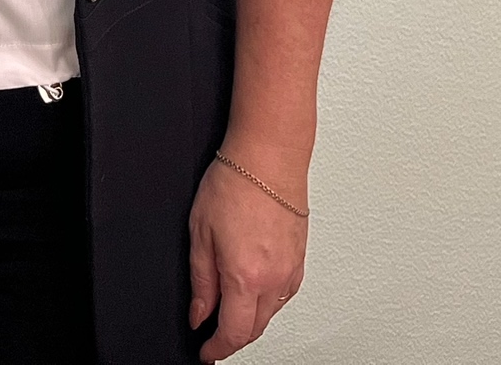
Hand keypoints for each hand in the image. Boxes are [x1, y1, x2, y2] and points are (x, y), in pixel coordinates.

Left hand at [186, 151, 307, 360]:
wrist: (269, 155)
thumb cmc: (235, 183)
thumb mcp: (200, 233)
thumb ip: (201, 281)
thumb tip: (200, 313)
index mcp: (246, 277)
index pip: (233, 333)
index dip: (217, 348)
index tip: (206, 353)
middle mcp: (274, 280)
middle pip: (254, 329)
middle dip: (233, 338)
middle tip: (213, 337)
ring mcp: (291, 270)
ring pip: (270, 314)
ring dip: (250, 320)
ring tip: (229, 311)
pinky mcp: (300, 259)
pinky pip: (283, 295)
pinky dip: (267, 302)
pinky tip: (254, 291)